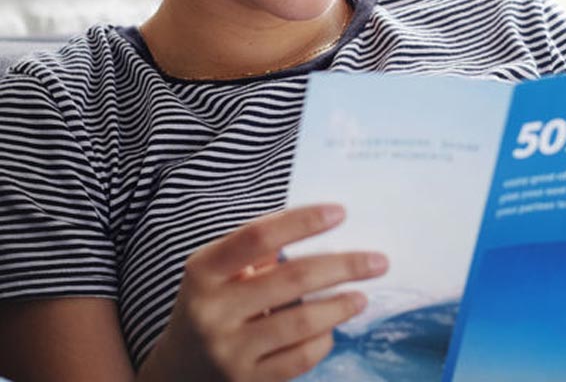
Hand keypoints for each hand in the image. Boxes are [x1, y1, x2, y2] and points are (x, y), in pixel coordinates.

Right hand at [138, 203, 387, 381]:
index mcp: (204, 270)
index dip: (302, 221)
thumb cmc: (211, 304)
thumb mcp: (218, 272)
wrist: (174, 374)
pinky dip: (322, 340)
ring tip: (362, 295)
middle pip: (292, 278)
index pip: (259, 236)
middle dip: (343, 266)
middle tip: (378, 261)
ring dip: (341, 305)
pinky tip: (333, 328)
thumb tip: (324, 228)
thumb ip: (258, 250)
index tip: (341, 212)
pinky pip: (299, 358)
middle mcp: (213, 310)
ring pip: (302, 321)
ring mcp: (229, 351)